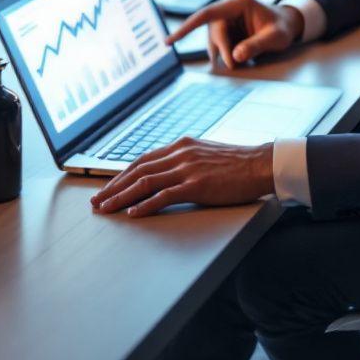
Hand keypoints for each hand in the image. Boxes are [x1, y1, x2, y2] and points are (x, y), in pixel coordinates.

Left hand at [90, 138, 273, 217]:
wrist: (261, 164)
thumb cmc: (239, 163)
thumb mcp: (206, 155)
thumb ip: (187, 161)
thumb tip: (170, 174)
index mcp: (181, 146)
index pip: (143, 160)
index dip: (122, 175)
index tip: (108, 188)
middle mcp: (179, 154)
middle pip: (137, 170)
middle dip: (114, 186)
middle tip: (97, 201)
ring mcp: (187, 169)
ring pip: (144, 182)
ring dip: (121, 197)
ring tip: (107, 209)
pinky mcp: (196, 185)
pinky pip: (163, 196)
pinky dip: (144, 205)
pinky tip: (132, 214)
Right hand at [164, 0, 304, 70]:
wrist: (288, 24)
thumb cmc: (283, 27)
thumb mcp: (276, 37)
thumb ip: (256, 45)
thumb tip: (235, 56)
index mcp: (239, 2)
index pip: (207, 14)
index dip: (186, 27)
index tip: (170, 41)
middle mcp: (228, 8)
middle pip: (213, 30)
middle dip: (220, 49)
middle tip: (233, 65)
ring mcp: (226, 19)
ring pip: (213, 39)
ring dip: (222, 53)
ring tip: (239, 61)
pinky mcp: (227, 29)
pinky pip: (219, 44)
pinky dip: (225, 54)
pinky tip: (237, 57)